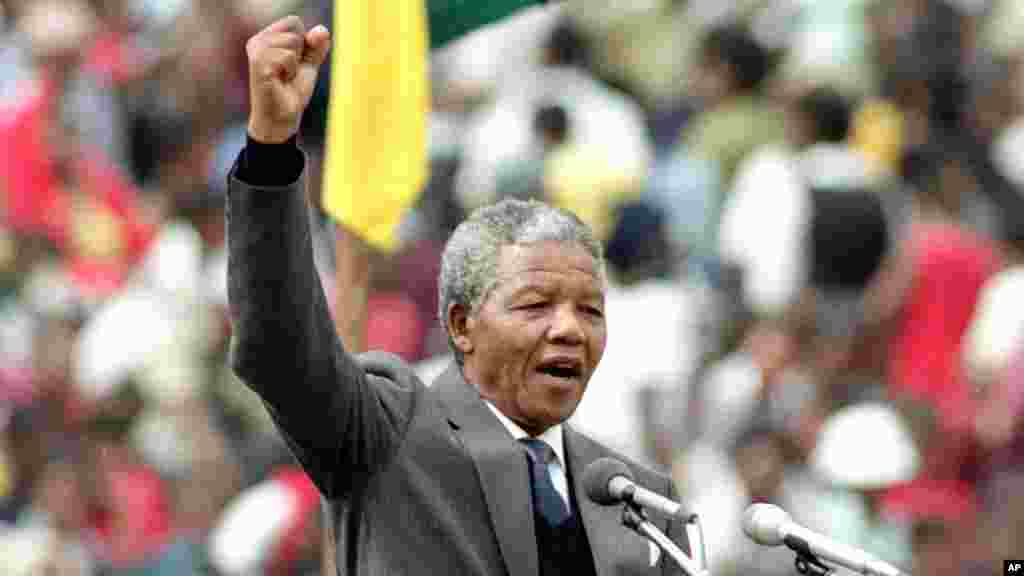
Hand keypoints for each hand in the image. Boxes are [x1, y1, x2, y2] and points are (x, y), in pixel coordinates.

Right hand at [246, 16, 330, 143]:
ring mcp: (255, 51)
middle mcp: (257, 41)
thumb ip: (316, 46)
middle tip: (287, 73)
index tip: (293, 63)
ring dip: (295, 64)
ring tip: (284, 77)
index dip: (304, 43)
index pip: (294, 21)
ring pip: (293, 42)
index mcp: (265, 37)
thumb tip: (322, 30)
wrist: (282, 118)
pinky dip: (291, 70)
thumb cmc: (292, 91)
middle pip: (295, 31)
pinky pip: (288, 56)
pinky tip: (280, 81)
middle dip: (300, 54)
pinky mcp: (258, 63)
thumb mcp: (308, 64)